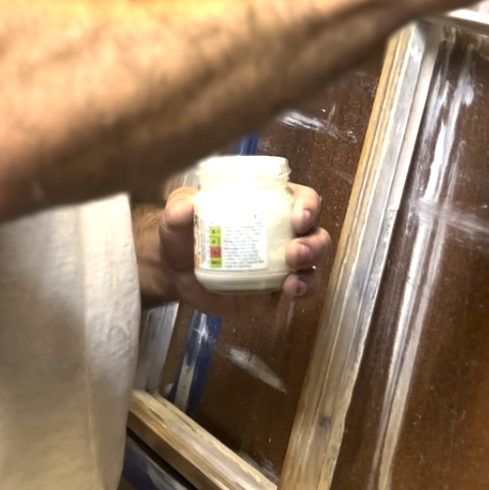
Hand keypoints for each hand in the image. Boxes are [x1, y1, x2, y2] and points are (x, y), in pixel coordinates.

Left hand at [134, 183, 331, 315]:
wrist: (174, 272)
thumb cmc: (183, 231)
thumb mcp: (178, 213)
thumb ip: (181, 207)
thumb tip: (188, 205)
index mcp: (267, 204)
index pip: (300, 198)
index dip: (308, 205)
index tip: (298, 216)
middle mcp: (281, 230)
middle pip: (314, 232)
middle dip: (313, 242)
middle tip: (295, 252)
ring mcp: (280, 262)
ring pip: (313, 262)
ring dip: (311, 267)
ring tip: (292, 277)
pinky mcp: (274, 289)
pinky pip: (299, 289)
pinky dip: (302, 290)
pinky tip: (290, 291)